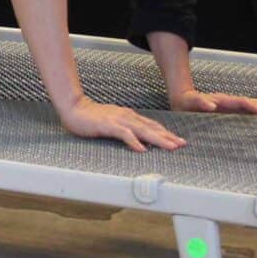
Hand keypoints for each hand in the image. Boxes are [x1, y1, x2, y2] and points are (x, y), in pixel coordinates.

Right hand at [58, 96, 186, 152]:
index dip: (166, 133)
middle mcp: (127, 117)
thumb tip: (140, 142)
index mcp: (129, 117)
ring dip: (158, 139)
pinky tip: (142, 149)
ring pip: (143, 130)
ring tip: (170, 147)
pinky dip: (134, 141)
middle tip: (182, 144)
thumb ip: (126, 130)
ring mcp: (118, 120)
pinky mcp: (108, 125)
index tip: (178, 141)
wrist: (74, 108)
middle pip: (152, 128)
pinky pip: (124, 134)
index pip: (152, 126)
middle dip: (168, 137)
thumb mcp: (113, 124)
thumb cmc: (92, 118)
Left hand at [170, 89, 256, 115]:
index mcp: (222, 100)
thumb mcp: (191, 102)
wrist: (182, 97)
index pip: (242, 103)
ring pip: (251, 104)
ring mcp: (230, 104)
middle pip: (251, 102)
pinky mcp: (228, 109)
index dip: (254, 108)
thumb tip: (211, 104)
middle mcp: (229, 100)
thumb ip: (201, 102)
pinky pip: (246, 109)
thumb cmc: (185, 103)